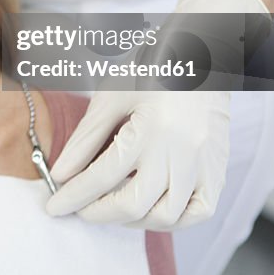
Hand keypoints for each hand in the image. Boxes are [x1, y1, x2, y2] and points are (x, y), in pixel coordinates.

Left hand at [44, 0, 268, 229]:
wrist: (204, 54)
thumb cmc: (153, 69)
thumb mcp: (112, 96)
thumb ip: (85, 139)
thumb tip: (60, 175)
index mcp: (151, 128)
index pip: (103, 176)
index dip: (73, 196)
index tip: (53, 206)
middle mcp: (181, 151)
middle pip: (134, 204)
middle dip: (98, 213)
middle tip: (78, 208)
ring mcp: (204, 164)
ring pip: (166, 216)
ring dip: (132, 219)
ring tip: (111, 206)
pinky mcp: (219, 169)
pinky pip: (200, 211)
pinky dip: (172, 218)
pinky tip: (150, 207)